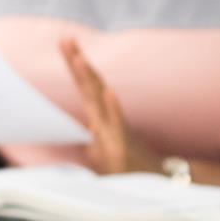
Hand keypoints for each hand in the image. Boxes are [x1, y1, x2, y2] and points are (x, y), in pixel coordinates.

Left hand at [61, 37, 161, 175]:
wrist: (155, 181)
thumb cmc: (127, 164)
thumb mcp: (102, 150)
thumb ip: (93, 135)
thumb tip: (84, 128)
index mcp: (99, 116)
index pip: (83, 84)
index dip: (73, 63)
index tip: (64, 41)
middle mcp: (106, 117)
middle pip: (89, 85)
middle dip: (77, 61)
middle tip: (66, 39)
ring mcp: (115, 128)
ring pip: (100, 100)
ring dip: (90, 79)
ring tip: (79, 59)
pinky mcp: (123, 143)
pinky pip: (119, 124)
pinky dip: (114, 108)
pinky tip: (110, 92)